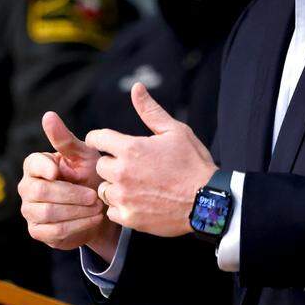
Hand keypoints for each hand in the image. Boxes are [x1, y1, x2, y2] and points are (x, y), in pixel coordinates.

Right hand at [18, 112, 118, 257]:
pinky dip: (76, 226)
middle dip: (70, 194)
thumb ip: (65, 139)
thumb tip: (48, 115)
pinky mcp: (38, 231)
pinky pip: (53, 231)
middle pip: (40, 192)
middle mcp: (27, 188)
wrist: (99, 207)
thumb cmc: (89, 174)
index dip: (45, 168)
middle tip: (94, 195)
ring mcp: (30, 211)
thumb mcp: (83, 155)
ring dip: (76, 211)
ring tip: (98, 207)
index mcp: (35, 166)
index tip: (59, 171)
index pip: (32, 164)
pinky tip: (93, 220)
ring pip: (47, 213)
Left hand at [85, 82, 216, 237]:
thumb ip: (150, 110)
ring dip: (116, 186)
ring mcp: (124, 197)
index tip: (108, 144)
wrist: (207, 201)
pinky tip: (140, 202)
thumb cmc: (193, 163)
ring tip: (139, 186)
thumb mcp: (175, 131)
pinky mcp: (128, 217)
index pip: (97, 138)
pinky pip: (112, 210)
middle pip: (100, 166)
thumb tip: (137, 87)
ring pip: (104, 189)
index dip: (101, 139)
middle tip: (135, 168)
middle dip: (113, 164)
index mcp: (131, 148)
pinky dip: (122, 207)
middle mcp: (122, 172)